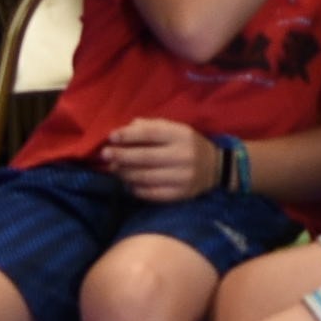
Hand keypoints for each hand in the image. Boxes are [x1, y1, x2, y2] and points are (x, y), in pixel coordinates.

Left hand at [101, 117, 218, 203]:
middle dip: (121, 156)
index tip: (111, 137)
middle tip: (105, 155)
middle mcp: (182, 156)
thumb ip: (151, 126)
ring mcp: (182, 177)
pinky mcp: (180, 194)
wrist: (215, 168)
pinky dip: (136, 189)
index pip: (150, 134)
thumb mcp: (174, 129)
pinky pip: (152, 194)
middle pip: (145, 157)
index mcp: (181, 135)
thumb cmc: (187, 144)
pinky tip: (127, 183)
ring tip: (114, 169)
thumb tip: (124, 129)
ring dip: (125, 173)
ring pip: (146, 177)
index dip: (128, 135)